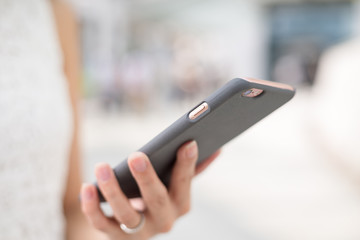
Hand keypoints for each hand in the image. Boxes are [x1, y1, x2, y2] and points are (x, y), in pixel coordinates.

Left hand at [80, 141, 219, 239]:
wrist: (138, 227)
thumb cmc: (159, 196)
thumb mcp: (176, 185)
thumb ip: (192, 169)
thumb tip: (218, 150)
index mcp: (181, 205)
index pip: (185, 185)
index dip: (187, 165)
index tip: (187, 143)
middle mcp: (163, 221)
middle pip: (156, 201)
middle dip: (147, 179)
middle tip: (136, 156)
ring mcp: (139, 232)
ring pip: (126, 214)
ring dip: (113, 190)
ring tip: (102, 166)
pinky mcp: (115, 236)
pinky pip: (101, 224)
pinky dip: (92, 207)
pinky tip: (87, 187)